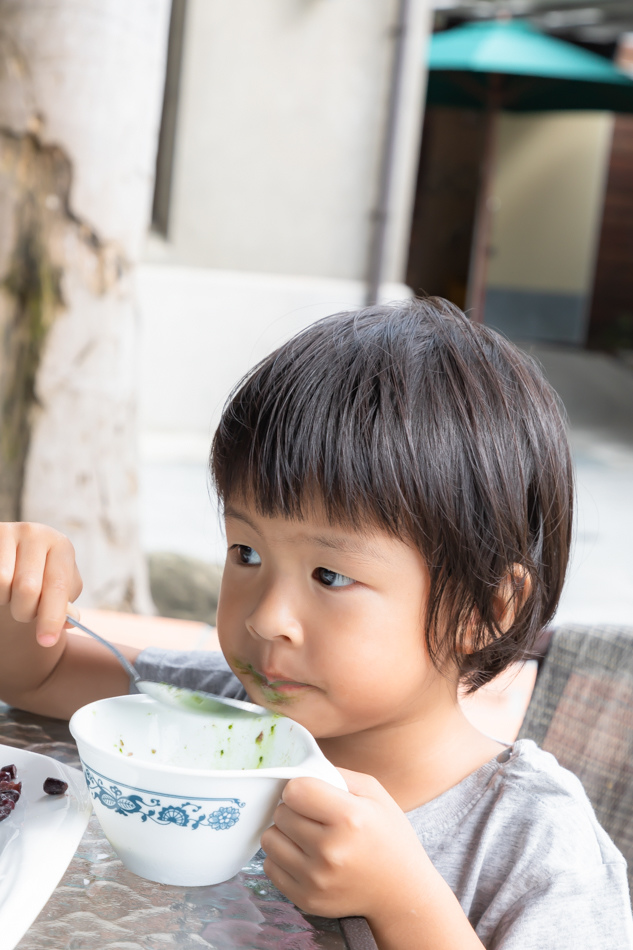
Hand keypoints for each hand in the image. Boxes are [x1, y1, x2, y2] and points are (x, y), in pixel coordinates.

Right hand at [0, 522, 81, 645]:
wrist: (18, 552)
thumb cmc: (42, 574)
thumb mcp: (59, 586)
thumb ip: (64, 604)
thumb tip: (69, 621)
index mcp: (61, 545)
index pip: (57, 586)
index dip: (52, 617)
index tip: (46, 641)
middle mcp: (35, 534)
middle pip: (27, 588)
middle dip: (25, 611)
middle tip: (25, 612)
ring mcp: (8, 532)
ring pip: (2, 584)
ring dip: (6, 600)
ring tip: (12, 595)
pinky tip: (3, 589)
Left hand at [260, 768, 434, 921]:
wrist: (401, 891)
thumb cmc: (388, 836)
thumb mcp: (373, 793)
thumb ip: (335, 774)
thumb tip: (301, 769)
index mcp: (349, 818)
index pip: (295, 790)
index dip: (301, 787)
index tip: (312, 794)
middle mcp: (330, 850)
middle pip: (281, 813)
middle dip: (293, 809)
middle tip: (313, 816)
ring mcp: (316, 879)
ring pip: (270, 840)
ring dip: (284, 833)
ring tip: (306, 835)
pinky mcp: (306, 899)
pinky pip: (270, 867)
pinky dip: (283, 858)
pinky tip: (304, 857)